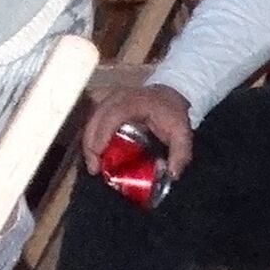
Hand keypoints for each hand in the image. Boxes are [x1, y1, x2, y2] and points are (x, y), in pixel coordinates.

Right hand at [79, 79, 193, 184]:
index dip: (102, 134)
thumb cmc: (172, 113)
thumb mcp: (182, 133)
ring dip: (87, 141)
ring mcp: (109, 98)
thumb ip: (181, 154)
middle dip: (90, 144)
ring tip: (92, 164)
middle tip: (94, 168)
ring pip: (90, 119)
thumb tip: (172, 175)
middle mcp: (118, 96)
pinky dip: (90, 136)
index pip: (112, 115)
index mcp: (135, 102)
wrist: (169, 94)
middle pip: (95, 118)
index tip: (99, 156)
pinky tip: (93, 153)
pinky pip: (91, 119)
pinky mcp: (105, 103)